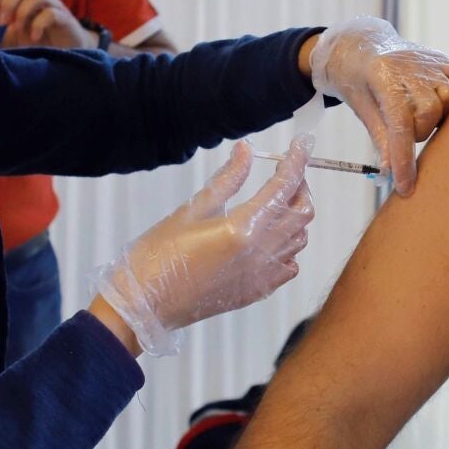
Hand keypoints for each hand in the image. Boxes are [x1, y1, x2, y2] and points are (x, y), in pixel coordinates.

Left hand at [0, 0, 96, 49]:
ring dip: (23, 11)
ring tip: (17, 28)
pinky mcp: (66, 20)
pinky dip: (38, 24)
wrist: (68, 53)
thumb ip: (1, 33)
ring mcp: (55, 7)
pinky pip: (51, 14)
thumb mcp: (16, 38)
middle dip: (9, 2)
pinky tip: (34, 37)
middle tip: (0, 22)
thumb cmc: (40, 43)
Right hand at [94, 138, 315, 354]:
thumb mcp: (192, 210)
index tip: (302, 143)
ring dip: (296, 215)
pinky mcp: (258, 291)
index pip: (284, 186)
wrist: (146, 304)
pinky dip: (289, 247)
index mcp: (243, 228)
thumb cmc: (158, 256)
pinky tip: (272, 238)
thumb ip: (227, 180)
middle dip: (301, 186)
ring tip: (278, 201)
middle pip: (302, 212)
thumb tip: (246, 151)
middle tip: (287, 173)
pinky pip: (290, 265)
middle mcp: (261, 252)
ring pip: (300, 238)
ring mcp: (263, 275)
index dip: (297, 160)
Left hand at [307, 17, 448, 196]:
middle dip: (417, 132)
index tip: (405, 187)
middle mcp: (410, 66)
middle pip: (428, 115)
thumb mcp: (362, 108)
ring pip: (448, 102)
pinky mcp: (445, 59)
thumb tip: (389, 173)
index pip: (400, 126)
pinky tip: (436, 99)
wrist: (362, 46)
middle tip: (403, 128)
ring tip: (418, 111)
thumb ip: (380, 137)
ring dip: (434, 116)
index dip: (403, 160)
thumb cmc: (358, 79)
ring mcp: (431, 61)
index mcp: (382, 76)